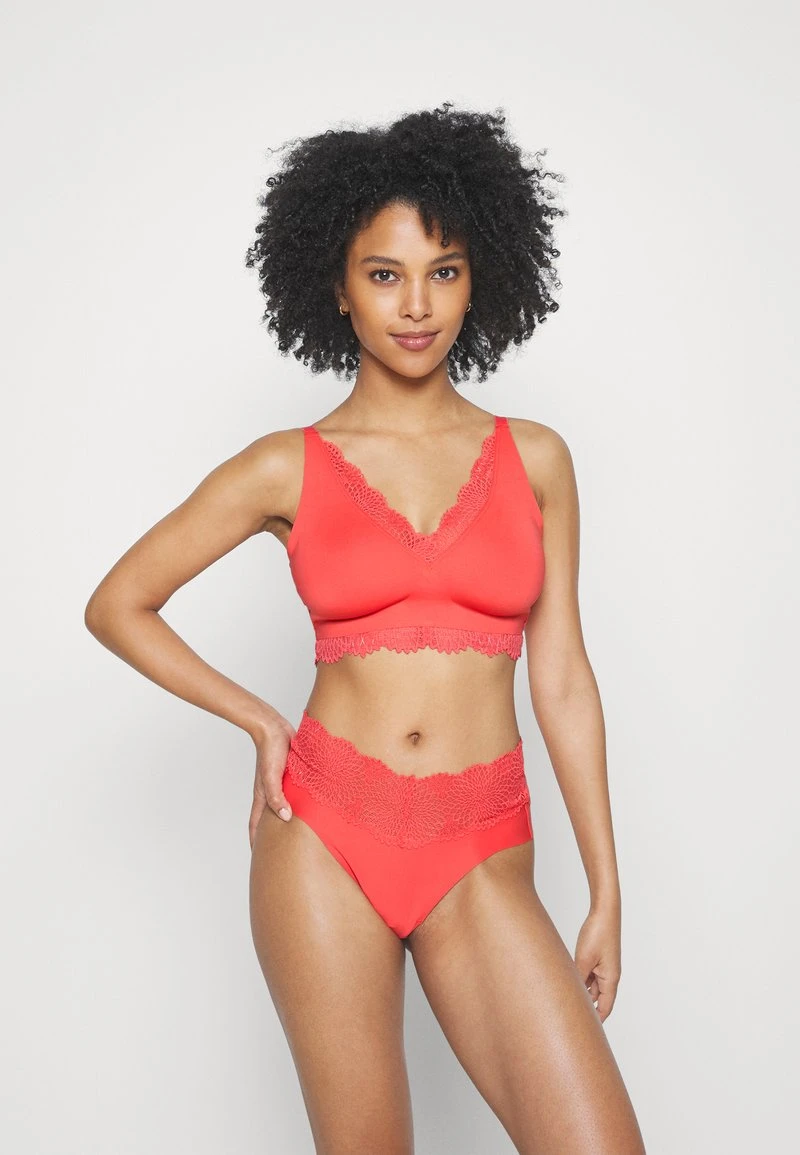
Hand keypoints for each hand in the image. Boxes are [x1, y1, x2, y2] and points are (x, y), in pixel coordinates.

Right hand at [248, 715, 297, 848]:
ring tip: (298, 835)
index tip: (259, 859)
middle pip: (270, 820)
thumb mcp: (272, 776)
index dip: (256, 842)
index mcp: (263, 797)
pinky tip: (309, 807)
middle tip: (280, 852)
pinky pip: (293, 795)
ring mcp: (280, 785)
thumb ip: (276, 797)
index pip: (256, 825)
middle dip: (272, 836)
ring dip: (287, 820)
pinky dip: (298, 804)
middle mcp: (270, 793)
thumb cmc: (270, 751)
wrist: (273, 728)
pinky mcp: (290, 776)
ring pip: (283, 808)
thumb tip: (285, 818)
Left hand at [574, 905, 621, 1022]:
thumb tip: (570, 994)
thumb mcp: (584, 958)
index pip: (605, 1008)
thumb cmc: (598, 933)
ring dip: (580, 992)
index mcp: (611, 979)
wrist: (604, 912)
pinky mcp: (597, 958)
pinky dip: (579, 979)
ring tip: (564, 1000)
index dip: (596, 1021)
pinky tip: (566, 980)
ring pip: (591, 986)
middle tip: (570, 1019)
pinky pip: (588, 974)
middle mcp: (609, 975)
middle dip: (586, 1008)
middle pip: (598, 999)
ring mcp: (603, 966)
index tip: (585, 1032)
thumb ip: (578, 978)